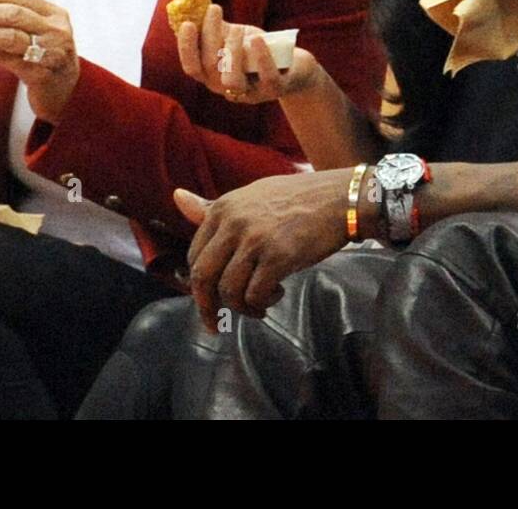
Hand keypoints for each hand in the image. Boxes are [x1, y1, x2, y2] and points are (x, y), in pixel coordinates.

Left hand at [0, 0, 79, 122]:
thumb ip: (19, 18)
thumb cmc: (47, 57)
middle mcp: (56, 32)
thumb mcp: (42, 32)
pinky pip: (6, 59)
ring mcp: (50, 53)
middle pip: (14, 14)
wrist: (67, 92)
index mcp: (56, 15)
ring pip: (9, 37)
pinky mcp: (40, 74)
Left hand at [174, 169, 352, 330]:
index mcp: (223, 207)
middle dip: (207, 306)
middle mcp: (234, 222)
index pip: (194, 255)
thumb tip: (176, 196)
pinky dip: (261, 303)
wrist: (340, 198)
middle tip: (216, 322)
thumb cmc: (298, 198)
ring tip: (258, 306)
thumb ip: (213, 207)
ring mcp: (255, 239)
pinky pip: (255, 294)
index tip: (209, 299)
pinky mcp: (278, 256)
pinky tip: (276, 295)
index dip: (199, 284)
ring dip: (241, 307)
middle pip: (202, 276)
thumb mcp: (251, 196)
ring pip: (228, 290)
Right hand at [175, 3, 319, 103]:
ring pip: (232, 79)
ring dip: (232, 49)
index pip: (192, 67)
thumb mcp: (233, 36)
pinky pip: (267, 78)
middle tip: (215, 9)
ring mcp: (251, 92)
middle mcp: (227, 88)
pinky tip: (257, 38)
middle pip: (210, 67)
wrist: (293, 65)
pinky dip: (261, 57)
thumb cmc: (256, 49)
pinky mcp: (275, 89)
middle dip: (210, 36)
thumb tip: (195, 1)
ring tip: (238, 28)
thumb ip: (214, 25)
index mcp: (213, 76)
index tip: (187, 23)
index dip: (186, 47)